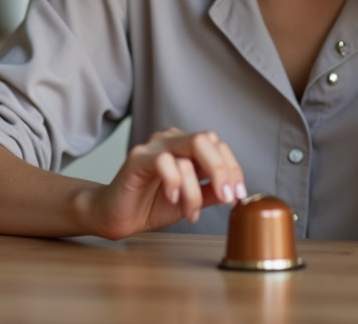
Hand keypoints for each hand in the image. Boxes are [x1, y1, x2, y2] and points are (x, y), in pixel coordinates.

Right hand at [87, 128, 245, 239]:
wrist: (118, 217)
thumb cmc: (152, 205)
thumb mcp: (191, 200)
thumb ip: (211, 192)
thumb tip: (237, 192)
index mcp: (187, 148)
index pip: (218, 146)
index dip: (233, 169)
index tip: (239, 195)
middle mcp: (172, 141)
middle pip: (206, 139)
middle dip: (222, 170)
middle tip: (227, 198)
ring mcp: (154, 147)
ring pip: (189, 151)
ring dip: (195, 188)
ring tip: (190, 212)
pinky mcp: (137, 158)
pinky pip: (163, 160)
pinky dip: (174, 181)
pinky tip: (172, 198)